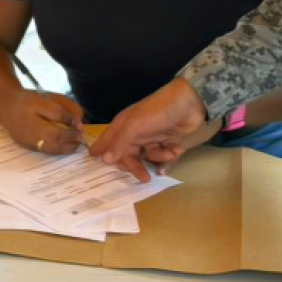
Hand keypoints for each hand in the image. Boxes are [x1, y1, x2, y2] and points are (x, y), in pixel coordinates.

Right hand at [0, 91, 84, 154]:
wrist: (7, 107)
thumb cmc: (32, 100)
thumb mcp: (51, 96)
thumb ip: (68, 106)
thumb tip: (81, 120)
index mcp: (34, 105)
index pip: (55, 113)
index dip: (70, 119)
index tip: (79, 121)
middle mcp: (29, 123)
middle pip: (54, 135)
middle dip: (71, 136)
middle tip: (80, 134)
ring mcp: (26, 137)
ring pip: (50, 148)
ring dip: (67, 147)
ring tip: (76, 142)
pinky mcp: (26, 145)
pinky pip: (45, 151)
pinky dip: (58, 149)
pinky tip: (65, 145)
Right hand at [88, 79, 205, 181]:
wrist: (189, 103)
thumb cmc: (158, 111)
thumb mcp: (135, 126)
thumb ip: (119, 143)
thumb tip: (104, 160)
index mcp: (123, 125)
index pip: (107, 140)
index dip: (100, 151)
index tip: (92, 163)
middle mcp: (134, 132)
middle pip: (128, 155)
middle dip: (137, 166)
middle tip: (144, 178)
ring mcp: (150, 136)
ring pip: (148, 157)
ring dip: (159, 157)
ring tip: (170, 152)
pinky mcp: (165, 140)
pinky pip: (162, 154)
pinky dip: (170, 153)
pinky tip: (177, 148)